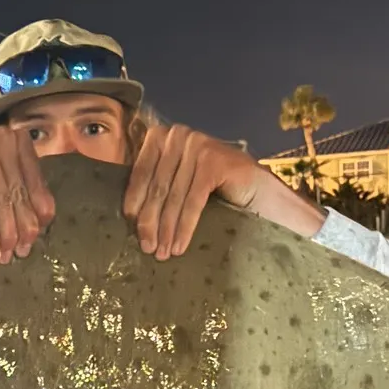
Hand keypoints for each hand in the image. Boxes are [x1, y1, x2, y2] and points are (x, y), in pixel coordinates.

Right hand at [0, 131, 54, 263]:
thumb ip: (20, 192)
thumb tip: (46, 216)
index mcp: (16, 139)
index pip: (35, 180)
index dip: (38, 211)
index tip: (37, 237)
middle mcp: (3, 137)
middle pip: (19, 191)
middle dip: (22, 226)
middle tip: (22, 251)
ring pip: (3, 199)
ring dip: (6, 232)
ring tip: (6, 255)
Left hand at [123, 125, 260, 257]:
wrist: (259, 190)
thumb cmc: (214, 188)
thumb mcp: (178, 181)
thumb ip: (157, 185)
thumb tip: (130, 217)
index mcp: (162, 136)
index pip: (141, 172)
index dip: (134, 202)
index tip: (130, 228)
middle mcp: (178, 135)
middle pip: (157, 186)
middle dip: (150, 221)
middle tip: (148, 248)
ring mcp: (197, 145)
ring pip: (173, 196)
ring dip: (167, 229)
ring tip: (163, 253)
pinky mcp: (213, 161)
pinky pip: (192, 201)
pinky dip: (185, 227)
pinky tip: (180, 245)